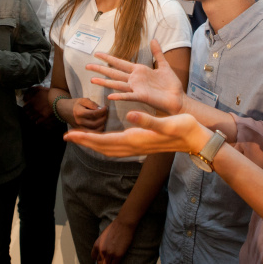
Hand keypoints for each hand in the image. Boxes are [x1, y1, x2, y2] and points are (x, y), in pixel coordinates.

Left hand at [23, 87, 53, 125]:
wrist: (59, 98)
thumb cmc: (50, 93)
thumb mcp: (40, 88)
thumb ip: (32, 90)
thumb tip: (27, 95)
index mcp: (32, 101)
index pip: (24, 107)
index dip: (25, 107)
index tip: (27, 108)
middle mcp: (34, 108)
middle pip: (27, 113)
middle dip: (29, 112)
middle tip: (31, 112)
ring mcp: (39, 113)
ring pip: (32, 118)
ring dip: (32, 117)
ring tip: (34, 116)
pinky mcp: (44, 117)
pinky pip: (38, 122)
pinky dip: (37, 121)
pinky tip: (38, 120)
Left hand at [64, 111, 209, 156]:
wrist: (195, 140)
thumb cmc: (183, 128)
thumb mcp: (166, 121)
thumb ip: (147, 120)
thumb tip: (130, 115)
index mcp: (135, 140)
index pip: (103, 141)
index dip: (85, 138)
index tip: (70, 135)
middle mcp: (133, 146)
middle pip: (102, 147)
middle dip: (84, 142)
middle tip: (67, 137)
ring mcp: (137, 147)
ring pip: (108, 149)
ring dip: (93, 144)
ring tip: (80, 138)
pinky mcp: (141, 144)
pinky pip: (116, 147)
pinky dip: (104, 144)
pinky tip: (103, 140)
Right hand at [70, 97, 107, 131]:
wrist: (64, 110)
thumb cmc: (75, 104)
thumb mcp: (83, 100)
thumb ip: (92, 104)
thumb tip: (100, 109)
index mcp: (79, 112)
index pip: (94, 114)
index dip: (102, 111)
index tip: (106, 108)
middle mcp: (79, 121)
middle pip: (95, 123)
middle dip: (103, 119)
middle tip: (106, 114)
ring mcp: (79, 128)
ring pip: (94, 131)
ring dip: (102, 126)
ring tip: (104, 120)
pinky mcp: (80, 132)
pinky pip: (91, 134)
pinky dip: (98, 131)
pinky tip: (101, 126)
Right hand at [86, 40, 185, 114]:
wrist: (178, 98)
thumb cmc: (171, 84)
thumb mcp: (164, 65)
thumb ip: (157, 53)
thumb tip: (154, 39)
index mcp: (138, 71)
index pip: (120, 63)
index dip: (108, 58)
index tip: (97, 54)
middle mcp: (134, 79)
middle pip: (114, 73)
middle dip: (100, 69)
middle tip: (87, 66)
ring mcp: (136, 88)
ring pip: (117, 84)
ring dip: (104, 83)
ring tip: (92, 80)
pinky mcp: (141, 97)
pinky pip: (128, 96)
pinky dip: (119, 96)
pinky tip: (109, 96)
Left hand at [91, 217, 135, 263]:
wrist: (124, 224)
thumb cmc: (115, 227)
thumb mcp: (104, 235)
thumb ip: (102, 244)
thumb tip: (103, 251)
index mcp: (97, 245)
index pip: (94, 257)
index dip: (98, 258)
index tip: (102, 259)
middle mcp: (101, 250)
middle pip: (100, 262)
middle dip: (104, 262)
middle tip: (108, 260)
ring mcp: (110, 253)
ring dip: (109, 263)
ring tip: (113, 260)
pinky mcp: (118, 256)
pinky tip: (117, 261)